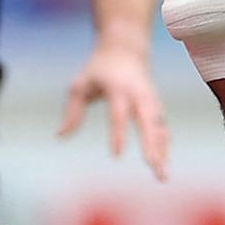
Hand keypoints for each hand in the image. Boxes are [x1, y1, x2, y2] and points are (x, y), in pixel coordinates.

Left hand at [60, 41, 169, 181]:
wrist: (126, 47)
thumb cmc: (99, 68)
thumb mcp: (80, 85)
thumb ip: (72, 111)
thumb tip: (60, 136)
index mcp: (118, 88)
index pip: (119, 115)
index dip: (118, 134)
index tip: (117, 155)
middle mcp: (139, 95)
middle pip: (148, 123)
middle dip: (152, 146)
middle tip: (154, 168)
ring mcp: (151, 100)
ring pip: (160, 129)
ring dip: (163, 152)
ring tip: (163, 176)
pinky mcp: (156, 106)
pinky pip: (162, 128)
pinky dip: (165, 147)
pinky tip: (163, 166)